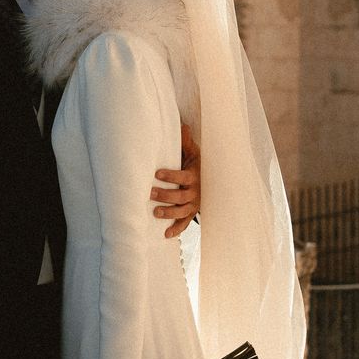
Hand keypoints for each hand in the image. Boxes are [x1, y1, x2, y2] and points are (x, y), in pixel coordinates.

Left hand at [152, 123, 200, 237]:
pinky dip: (176, 230)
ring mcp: (193, 204)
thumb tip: (182, 124)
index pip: (183, 176)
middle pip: (181, 196)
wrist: (209, 181)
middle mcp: (195, 192)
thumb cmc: (195, 164)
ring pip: (182, 211)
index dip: (171, 175)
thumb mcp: (193, 153)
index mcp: (194, 175)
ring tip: (155, 213)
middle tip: (149, 193)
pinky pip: (185, 223)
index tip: (157, 174)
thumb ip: (185, 141)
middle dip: (166, 195)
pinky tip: (166, 234)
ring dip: (169, 213)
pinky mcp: (191, 214)